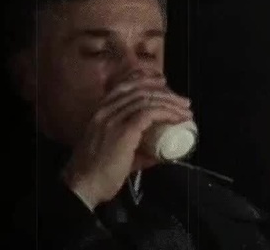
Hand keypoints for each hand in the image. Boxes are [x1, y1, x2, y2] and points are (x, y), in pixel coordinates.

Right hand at [60, 74, 192, 208]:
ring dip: (171, 103)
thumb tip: (160, 153)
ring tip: (186, 110)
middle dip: (166, 93)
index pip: (125, 87)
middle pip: (140, 91)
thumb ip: (136, 150)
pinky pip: (149, 114)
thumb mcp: (116, 153)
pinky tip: (177, 118)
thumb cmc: (98, 174)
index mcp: (101, 112)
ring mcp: (114, 119)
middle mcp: (106, 111)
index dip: (147, 82)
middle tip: (184, 102)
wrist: (83, 187)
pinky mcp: (124, 130)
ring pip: (147, 100)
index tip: (165, 85)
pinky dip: (166, 113)